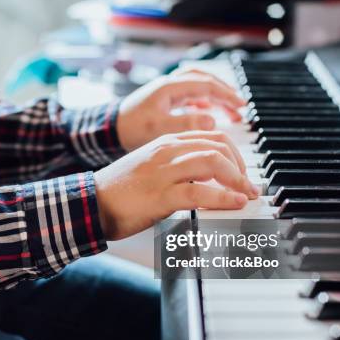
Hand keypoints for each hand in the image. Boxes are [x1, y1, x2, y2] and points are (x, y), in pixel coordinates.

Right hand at [94, 131, 258, 239]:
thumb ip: (176, 168)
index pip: (211, 136)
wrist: (91, 202)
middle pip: (218, 145)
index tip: (241, 172)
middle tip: (248, 186)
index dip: (234, 153)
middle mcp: (167, 151)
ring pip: (213, 161)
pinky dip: (223, 197)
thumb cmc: (119, 190)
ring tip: (246, 194)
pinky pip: (200, 191)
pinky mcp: (160, 194)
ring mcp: (164, 171)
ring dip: (238, 179)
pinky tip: (233, 202)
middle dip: (241, 165)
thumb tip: (204, 181)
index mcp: (165, 142)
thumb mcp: (151, 169)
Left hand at [116, 68, 246, 150]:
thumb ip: (185, 123)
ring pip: (197, 86)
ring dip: (215, 95)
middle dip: (224, 92)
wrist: (107, 129)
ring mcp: (166, 91)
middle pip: (204, 80)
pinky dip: (202, 101)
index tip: (241, 106)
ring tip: (229, 111)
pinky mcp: (163, 100)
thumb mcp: (158, 127)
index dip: (226, 95)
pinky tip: (207, 113)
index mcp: (169, 87)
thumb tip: (212, 120)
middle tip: (240, 106)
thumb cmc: (129, 128)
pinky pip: (189, 95)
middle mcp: (169, 85)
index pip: (206, 84)